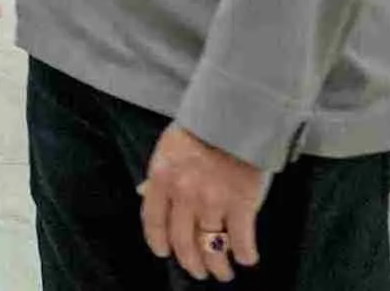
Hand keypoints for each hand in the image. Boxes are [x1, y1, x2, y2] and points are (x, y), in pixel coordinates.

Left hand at [140, 125, 264, 280]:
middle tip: (198, 271)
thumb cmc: (199, 131)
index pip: (153, 221)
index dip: (158, 242)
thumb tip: (142, 194)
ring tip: (223, 272)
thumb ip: (156, 177)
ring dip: (218, 266)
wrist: (234, 117)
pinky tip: (247, 258)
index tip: (165, 253)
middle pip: (183, 242)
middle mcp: (184, 195)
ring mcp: (213, 201)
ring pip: (211, 247)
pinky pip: (241, 240)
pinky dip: (245, 254)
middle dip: (191, 263)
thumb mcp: (167, 150)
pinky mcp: (243, 204)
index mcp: (161, 179)